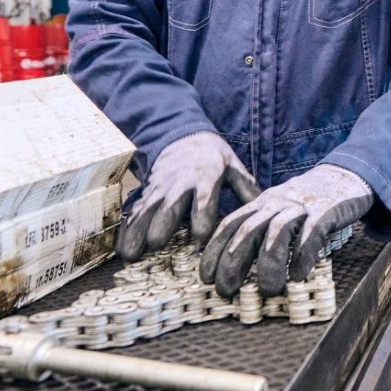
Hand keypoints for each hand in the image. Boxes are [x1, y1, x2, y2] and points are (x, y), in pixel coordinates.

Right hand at [120, 132, 260, 260]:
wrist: (182, 136)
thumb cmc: (213, 158)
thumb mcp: (234, 167)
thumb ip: (248, 189)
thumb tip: (269, 211)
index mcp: (204, 178)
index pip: (202, 199)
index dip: (201, 218)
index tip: (200, 238)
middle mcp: (178, 185)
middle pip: (168, 206)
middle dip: (163, 224)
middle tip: (158, 244)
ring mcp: (159, 190)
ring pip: (146, 211)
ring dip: (139, 231)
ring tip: (131, 254)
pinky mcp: (146, 195)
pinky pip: (134, 213)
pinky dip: (127, 229)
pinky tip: (122, 249)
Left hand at [200, 164, 373, 297]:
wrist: (345, 175)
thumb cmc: (308, 201)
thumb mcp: (277, 209)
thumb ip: (261, 228)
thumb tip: (236, 264)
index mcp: (261, 203)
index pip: (229, 225)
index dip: (214, 252)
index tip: (206, 278)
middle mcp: (276, 203)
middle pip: (247, 231)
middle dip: (232, 263)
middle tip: (226, 291)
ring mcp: (301, 206)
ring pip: (276, 233)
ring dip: (269, 264)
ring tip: (269, 289)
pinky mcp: (326, 211)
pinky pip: (311, 234)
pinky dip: (303, 255)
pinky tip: (298, 275)